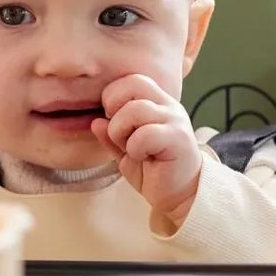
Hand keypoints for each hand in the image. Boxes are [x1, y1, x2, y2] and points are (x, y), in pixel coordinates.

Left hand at [91, 74, 201, 225]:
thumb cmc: (154, 171)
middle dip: (114, 109)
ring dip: (121, 131)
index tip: (113, 121)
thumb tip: (95, 121)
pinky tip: (143, 157)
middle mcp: (168, 106)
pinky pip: (145, 134)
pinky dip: (135, 148)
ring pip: (135, 110)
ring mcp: (175, 120)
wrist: (179, 195)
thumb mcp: (125, 151)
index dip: (113, 97)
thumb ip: (110, 134)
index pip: (131, 80)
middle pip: (133, 85)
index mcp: (157, 103)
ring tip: (130, 148)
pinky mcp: (178, 138)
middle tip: (119, 133)